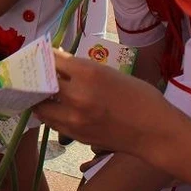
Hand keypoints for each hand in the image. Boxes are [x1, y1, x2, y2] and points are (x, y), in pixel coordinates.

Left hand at [32, 50, 169, 157]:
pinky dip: (50, 114)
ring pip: (41, 107)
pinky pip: (52, 122)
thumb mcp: (110, 72)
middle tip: (36, 74)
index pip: (52, 60)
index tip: (40, 55)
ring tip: (42, 93)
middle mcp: (76, 95)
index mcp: (87, 73)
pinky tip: (54, 108)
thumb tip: (59, 60)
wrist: (154, 132)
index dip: (44, 57)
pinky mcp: (75, 135)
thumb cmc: (140, 97)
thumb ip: (81, 67)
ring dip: (40, 99)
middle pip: (40, 83)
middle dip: (37, 78)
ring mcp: (73, 118)